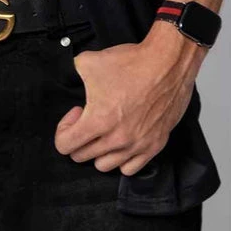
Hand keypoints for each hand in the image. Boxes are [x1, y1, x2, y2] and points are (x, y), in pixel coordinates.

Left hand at [54, 23, 203, 174]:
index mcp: (98, 121)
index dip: (64, 128)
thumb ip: (71, 75)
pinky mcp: (154, 146)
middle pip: (82, 156)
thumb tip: (68, 79)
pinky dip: (121, 159)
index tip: (76, 112)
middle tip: (87, 118)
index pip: (64, 145)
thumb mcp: (87, 61)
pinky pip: (131, 169)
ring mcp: (137, 146)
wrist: (166, 65)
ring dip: (98, 151)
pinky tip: (121, 140)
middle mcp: (117, 139)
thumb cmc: (130, 64)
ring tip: (103, 130)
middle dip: (79, 138)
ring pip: (104, 166)